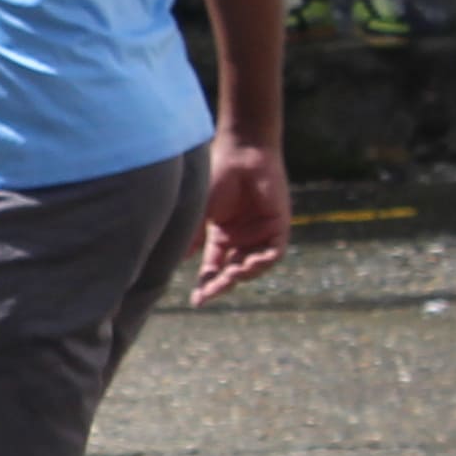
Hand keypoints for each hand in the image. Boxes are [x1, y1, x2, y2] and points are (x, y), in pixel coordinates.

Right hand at [192, 132, 291, 304]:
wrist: (242, 153)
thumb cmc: (217, 176)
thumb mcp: (200, 213)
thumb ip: (192, 238)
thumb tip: (177, 263)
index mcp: (221, 237)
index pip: (213, 267)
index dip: (206, 284)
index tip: (197, 302)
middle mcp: (241, 238)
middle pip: (232, 270)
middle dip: (221, 284)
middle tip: (210, 293)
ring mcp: (260, 233)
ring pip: (254, 266)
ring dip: (244, 275)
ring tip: (231, 275)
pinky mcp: (279, 225)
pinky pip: (274, 253)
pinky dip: (263, 262)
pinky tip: (250, 264)